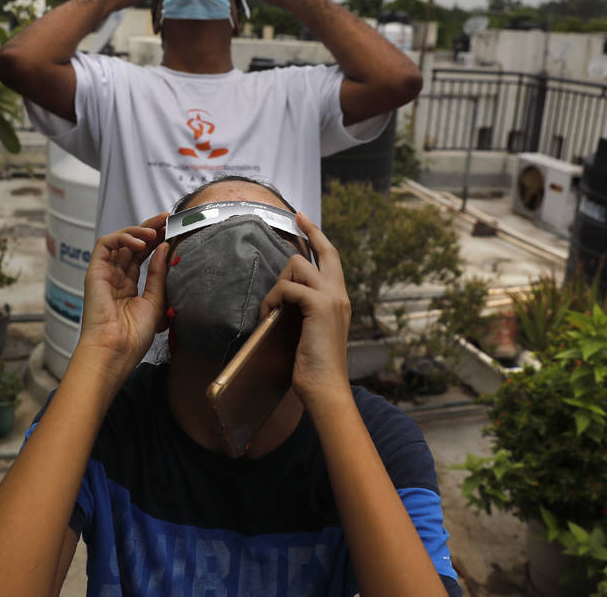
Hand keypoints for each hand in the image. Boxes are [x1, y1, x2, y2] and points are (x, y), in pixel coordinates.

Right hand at [76, 213, 169, 378]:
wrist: (116, 350)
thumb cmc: (134, 335)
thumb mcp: (156, 301)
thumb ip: (158, 274)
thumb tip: (163, 247)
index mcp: (129, 286)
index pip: (143, 256)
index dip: (157, 241)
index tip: (173, 230)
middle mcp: (116, 278)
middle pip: (133, 245)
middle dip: (150, 229)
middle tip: (167, 219)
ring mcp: (104, 274)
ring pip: (119, 241)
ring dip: (138, 230)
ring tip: (156, 229)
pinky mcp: (94, 271)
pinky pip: (105, 244)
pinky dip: (123, 237)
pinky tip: (141, 241)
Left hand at [258, 212, 351, 408]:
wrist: (325, 388)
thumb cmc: (313, 367)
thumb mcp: (310, 332)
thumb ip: (304, 311)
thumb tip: (282, 298)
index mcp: (338, 300)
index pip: (331, 259)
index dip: (318, 236)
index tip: (304, 219)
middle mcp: (339, 294)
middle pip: (324, 251)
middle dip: (310, 232)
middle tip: (296, 218)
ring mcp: (332, 298)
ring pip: (298, 266)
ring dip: (277, 285)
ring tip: (270, 310)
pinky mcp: (320, 306)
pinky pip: (287, 288)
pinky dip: (272, 300)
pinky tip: (268, 318)